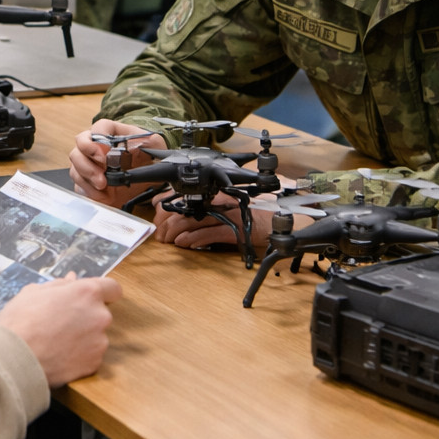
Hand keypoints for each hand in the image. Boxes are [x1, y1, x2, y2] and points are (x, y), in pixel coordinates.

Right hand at [0, 274, 122, 386]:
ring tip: (57, 342)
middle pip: (101, 313)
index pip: (112, 288)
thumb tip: (71, 280)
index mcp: (87, 293)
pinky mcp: (94, 364)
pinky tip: (60, 356)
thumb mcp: (34, 292)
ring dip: (83, 337)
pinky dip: (79, 356)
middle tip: (62, 322)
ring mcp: (99, 342)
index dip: (104, 292)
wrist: (13, 359)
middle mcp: (100, 316)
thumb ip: (59, 285)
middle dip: (86, 316)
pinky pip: (91, 356)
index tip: (93, 298)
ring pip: (96, 336)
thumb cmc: (20, 321)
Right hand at [68, 119, 159, 207]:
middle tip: (101, 176)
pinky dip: (88, 191)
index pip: (99, 128)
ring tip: (102, 186)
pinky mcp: (87, 180)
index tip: (105, 155)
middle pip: (79, 146)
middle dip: (87, 163)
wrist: (144, 179)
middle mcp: (96, 145)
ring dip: (87, 177)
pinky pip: (79, 184)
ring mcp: (89, 163)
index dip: (98, 140)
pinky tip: (101, 195)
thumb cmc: (147, 157)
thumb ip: (152, 142)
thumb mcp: (155, 147)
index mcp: (112, 132)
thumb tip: (150, 142)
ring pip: (76, 166)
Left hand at [151, 194, 312, 251]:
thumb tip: (187, 217)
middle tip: (158, 233)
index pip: (187, 194)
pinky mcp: (235, 230)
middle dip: (167, 221)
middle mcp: (221, 202)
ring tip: (165, 241)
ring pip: (194, 220)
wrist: (283, 225)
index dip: (168, 200)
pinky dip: (193, 240)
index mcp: (219, 196)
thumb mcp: (231, 211)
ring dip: (175, 232)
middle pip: (186, 208)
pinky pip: (209, 234)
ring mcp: (228, 215)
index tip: (154, 208)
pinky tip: (183, 245)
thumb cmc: (257, 219)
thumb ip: (212, 211)